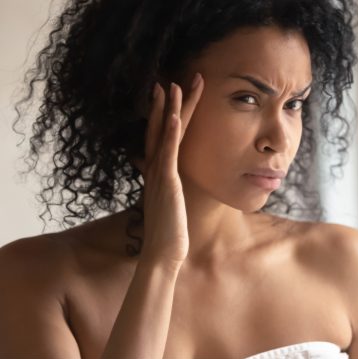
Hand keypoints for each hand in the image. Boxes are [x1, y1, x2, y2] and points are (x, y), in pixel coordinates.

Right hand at [140, 73, 203, 262]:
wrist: (162, 254)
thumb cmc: (168, 232)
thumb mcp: (168, 204)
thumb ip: (166, 189)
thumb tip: (168, 183)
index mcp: (158, 173)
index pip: (160, 137)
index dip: (164, 115)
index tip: (170, 96)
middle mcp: (155, 170)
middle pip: (160, 129)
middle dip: (166, 104)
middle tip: (170, 79)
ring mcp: (160, 175)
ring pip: (164, 135)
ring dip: (169, 109)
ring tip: (174, 85)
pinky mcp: (167, 183)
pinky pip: (169, 153)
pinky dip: (172, 133)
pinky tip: (176, 115)